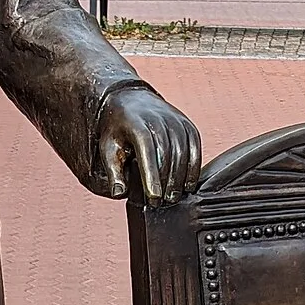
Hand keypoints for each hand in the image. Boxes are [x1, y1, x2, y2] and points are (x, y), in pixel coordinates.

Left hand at [94, 86, 202, 201]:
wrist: (131, 102)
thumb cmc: (118, 129)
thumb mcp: (108, 148)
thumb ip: (113, 171)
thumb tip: (119, 193)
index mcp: (136, 123)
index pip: (147, 149)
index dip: (152, 175)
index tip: (154, 196)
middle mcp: (159, 118)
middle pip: (168, 153)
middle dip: (167, 181)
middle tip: (163, 202)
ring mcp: (176, 120)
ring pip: (183, 152)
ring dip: (181, 178)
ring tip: (174, 197)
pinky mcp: (187, 125)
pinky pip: (195, 147)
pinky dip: (194, 167)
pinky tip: (188, 184)